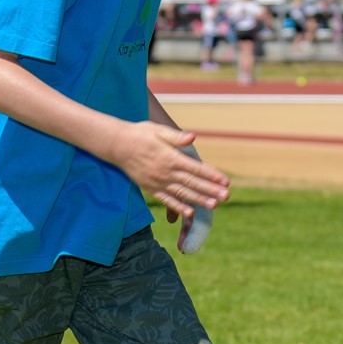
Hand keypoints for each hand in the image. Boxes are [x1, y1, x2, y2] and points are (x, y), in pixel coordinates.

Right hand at [110, 122, 228, 220]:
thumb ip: (176, 136)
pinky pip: (166, 199)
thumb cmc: (139, 134)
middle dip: (210, 190)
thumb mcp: (158, 130)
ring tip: (214, 206)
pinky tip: (189, 213)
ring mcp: (158, 182)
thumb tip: (192, 137)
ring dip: (199, 200)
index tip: (225, 181)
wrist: (116, 145)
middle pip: (192, 183)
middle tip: (226, 196)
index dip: (212, 175)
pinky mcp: (150, 188)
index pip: (196, 168)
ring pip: (182, 193)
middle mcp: (165, 172)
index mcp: (170, 157)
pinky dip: (177, 207)